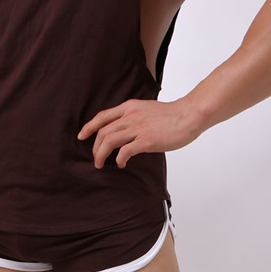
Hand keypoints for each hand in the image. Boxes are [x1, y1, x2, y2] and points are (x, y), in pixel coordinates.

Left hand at [77, 97, 202, 168]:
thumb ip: (134, 116)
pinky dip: (118, 159)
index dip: (89, 126)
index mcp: (129, 107)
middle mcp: (130, 116)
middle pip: (103, 131)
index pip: (102, 116)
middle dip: (94, 147)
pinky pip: (124, 151)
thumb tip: (125, 130)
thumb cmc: (171, 115)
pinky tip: (121, 164)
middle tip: (94, 158)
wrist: (188, 115)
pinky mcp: (146, 140)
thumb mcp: (146, 109)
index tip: (81, 135)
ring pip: (109, 141)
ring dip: (100, 154)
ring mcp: (138, 128)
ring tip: (100, 164)